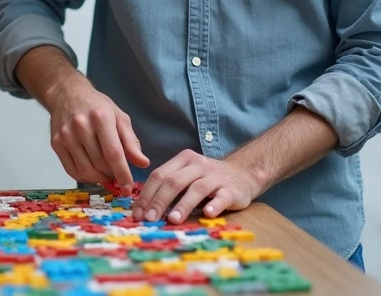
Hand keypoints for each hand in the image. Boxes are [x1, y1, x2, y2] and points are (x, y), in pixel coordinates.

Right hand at [47, 79, 148, 190]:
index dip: (123, 174)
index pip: (113, 153)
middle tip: (117, 175)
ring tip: (106, 174)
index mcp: (101, 118)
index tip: (128, 188)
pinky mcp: (56, 143)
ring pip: (85, 170)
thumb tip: (143, 163)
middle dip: (111, 175)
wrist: (67, 94)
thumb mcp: (119, 118)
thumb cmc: (97, 106)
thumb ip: (131, 142)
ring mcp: (66, 136)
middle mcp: (81, 127)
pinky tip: (92, 173)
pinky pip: (71, 170)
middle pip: (99, 164)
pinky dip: (84, 177)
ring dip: (98, 178)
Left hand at [132, 150, 263, 223]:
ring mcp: (216, 177)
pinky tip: (208, 214)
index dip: (146, 195)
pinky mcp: (232, 190)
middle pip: (174, 181)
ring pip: (197, 189)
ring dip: (183, 205)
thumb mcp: (187, 175)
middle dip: (159, 201)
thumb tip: (143, 209)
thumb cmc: (207, 178)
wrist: (243, 173)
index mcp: (183, 159)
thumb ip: (169, 186)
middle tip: (149, 219)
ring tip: (173, 220)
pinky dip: (214, 205)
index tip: (137, 213)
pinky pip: (222, 197)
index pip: (159, 175)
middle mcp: (199, 165)